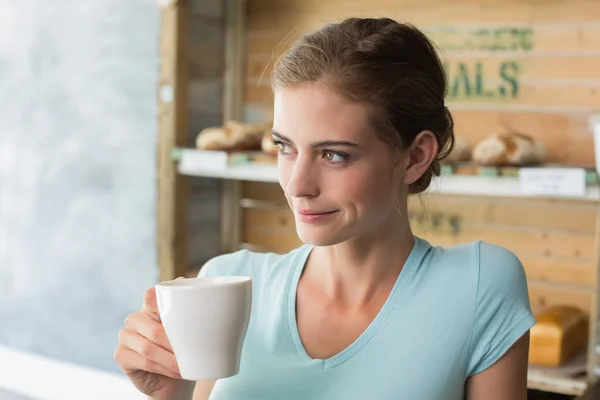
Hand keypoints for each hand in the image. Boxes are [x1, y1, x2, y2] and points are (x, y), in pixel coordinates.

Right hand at [114, 284, 192, 398]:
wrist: (174, 381)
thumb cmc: (183, 352)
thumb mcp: (189, 332)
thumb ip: (190, 316)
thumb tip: (203, 301)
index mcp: (151, 306)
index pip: (151, 296)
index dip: (162, 304)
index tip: (181, 317)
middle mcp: (136, 318)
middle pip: (154, 328)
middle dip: (174, 343)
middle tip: (190, 353)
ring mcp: (125, 335)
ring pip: (148, 347)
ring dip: (169, 359)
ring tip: (184, 366)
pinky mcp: (120, 354)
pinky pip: (143, 361)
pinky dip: (162, 368)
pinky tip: (175, 372)